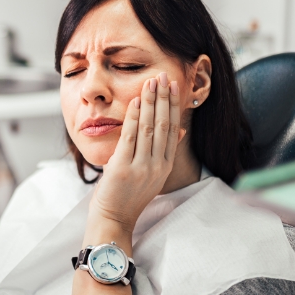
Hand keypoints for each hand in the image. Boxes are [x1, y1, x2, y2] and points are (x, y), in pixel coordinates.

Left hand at [88, 72, 184, 236]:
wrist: (114, 217)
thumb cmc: (128, 195)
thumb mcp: (152, 174)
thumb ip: (164, 152)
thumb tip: (180, 130)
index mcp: (164, 166)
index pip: (173, 129)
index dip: (173, 106)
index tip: (173, 86)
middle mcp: (157, 165)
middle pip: (164, 125)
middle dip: (164, 98)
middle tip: (164, 76)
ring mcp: (141, 167)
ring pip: (149, 128)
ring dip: (150, 103)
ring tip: (151, 82)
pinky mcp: (124, 168)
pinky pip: (130, 137)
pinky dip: (133, 117)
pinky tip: (135, 101)